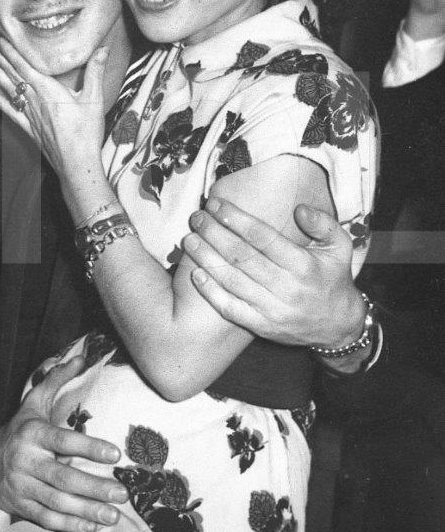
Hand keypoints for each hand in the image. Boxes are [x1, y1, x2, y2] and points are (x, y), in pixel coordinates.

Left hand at [0, 37, 108, 178]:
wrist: (76, 163)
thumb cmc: (86, 132)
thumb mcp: (94, 99)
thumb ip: (95, 71)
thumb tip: (104, 47)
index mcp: (47, 90)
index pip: (23, 66)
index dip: (8, 51)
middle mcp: (33, 100)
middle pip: (11, 75)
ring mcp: (28, 115)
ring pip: (6, 90)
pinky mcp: (28, 128)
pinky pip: (9, 112)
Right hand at [0, 357, 126, 531]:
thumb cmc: (18, 428)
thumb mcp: (34, 402)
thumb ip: (56, 379)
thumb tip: (79, 356)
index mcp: (32, 434)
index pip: (62, 441)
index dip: (89, 448)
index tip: (115, 454)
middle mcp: (25, 460)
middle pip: (62, 477)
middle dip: (94, 487)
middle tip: (122, 492)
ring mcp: (21, 486)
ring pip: (56, 501)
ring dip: (87, 510)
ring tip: (113, 514)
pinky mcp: (20, 506)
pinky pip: (46, 518)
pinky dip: (68, 524)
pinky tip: (91, 526)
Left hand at [185, 198, 366, 348]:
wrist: (338, 327)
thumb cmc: (332, 279)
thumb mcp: (341, 248)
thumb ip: (324, 224)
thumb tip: (299, 209)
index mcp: (303, 265)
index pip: (261, 237)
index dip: (235, 219)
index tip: (215, 205)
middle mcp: (286, 287)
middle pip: (241, 256)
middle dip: (214, 233)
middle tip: (197, 217)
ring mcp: (272, 309)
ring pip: (231, 280)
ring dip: (206, 258)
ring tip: (189, 239)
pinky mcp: (261, 326)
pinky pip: (230, 308)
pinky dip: (210, 292)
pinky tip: (195, 274)